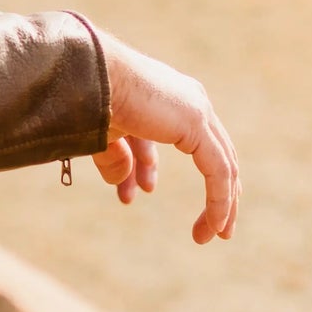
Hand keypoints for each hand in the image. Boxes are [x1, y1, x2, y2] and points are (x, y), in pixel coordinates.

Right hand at [91, 32, 238, 243]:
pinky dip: (219, 201)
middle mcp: (188, 100)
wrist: (88, 76)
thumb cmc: (88, 98)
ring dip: (222, 203)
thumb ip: (117, 158)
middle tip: (209, 222)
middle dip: (213, 189)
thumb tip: (127, 187)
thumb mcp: (103, 136)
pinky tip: (214, 227)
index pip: (170, 135)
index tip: (139, 190)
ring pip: (223, 165)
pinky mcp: (197, 125)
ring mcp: (197, 111)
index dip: (151, 165)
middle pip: (212, 152)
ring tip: (213, 235)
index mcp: (165, 96)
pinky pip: (218, 171)